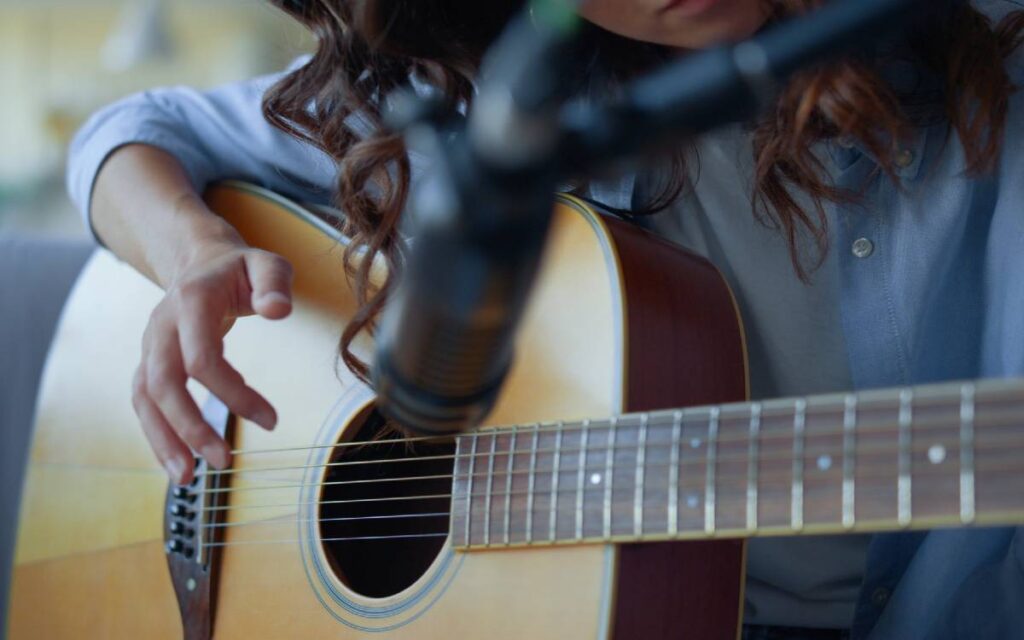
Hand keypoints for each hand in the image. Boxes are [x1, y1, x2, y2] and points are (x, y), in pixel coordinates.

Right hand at [131, 237, 293, 483]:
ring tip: (187, 479)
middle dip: (190, 427)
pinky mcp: (151, 364)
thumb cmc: (240, 270)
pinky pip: (146, 404)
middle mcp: (161, 327)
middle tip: (224, 461)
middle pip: (164, 384)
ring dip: (163, 441)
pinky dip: (159, 435)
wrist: (201, 263)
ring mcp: (151, 346)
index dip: (233, 393)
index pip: (201, 358)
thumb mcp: (266, 264)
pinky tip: (179, 463)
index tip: (271, 420)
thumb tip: (278, 310)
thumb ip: (274, 283)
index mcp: (191, 302)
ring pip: (145, 398)